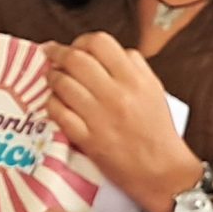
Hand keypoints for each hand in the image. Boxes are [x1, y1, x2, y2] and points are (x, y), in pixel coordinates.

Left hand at [46, 32, 199, 211]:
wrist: (162, 170)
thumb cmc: (157, 130)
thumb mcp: (154, 89)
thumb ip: (134, 65)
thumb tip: (107, 50)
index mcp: (135, 79)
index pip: (100, 43)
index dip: (81, 41)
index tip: (75, 47)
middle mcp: (116, 95)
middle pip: (76, 59)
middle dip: (58, 53)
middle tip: (51, 54)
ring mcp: (100, 117)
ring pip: (63, 84)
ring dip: (52, 77)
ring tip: (52, 78)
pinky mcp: (87, 139)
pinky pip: (59, 113)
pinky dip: (52, 103)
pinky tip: (54, 101)